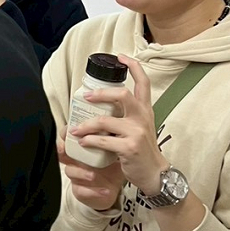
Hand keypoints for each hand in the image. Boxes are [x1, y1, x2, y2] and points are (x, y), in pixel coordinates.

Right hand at [57, 135, 126, 211]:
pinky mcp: (81, 190)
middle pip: (61, 152)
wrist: (114, 188)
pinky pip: (82, 191)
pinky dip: (94, 191)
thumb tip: (118, 122)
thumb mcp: (113, 150)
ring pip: (70, 171)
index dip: (65, 133)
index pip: (68, 137)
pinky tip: (106, 190)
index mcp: (82, 148)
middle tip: (66, 149)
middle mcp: (76, 160)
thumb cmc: (111, 167)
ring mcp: (77, 176)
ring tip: (93, 175)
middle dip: (62, 149)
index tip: (72, 130)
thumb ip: (112, 138)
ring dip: (81, 172)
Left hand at [67, 56, 169, 194]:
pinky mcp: (129, 147)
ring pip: (105, 120)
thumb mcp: (139, 126)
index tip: (120, 57)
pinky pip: (103, 141)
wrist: (154, 173)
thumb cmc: (142, 149)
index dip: (133, 66)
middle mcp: (142, 117)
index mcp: (145, 110)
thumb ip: (125, 114)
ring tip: (75, 129)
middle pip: (122, 95)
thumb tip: (100, 103)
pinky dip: (89, 140)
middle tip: (86, 96)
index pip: (143, 82)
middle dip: (101, 93)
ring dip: (85, 124)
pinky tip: (82, 142)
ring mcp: (137, 132)